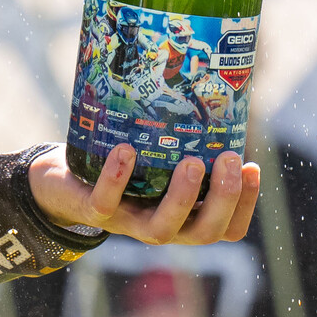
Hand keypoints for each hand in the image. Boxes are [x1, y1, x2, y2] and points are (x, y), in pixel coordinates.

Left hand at [27, 144, 261, 246]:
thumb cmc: (125, 164)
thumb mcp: (160, 155)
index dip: (245, 203)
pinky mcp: (95, 212)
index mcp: (186, 216)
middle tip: (228, 160)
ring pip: (160, 229)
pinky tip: (126, 151)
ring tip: (192, 161)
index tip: (251, 166)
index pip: (227, 226)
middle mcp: (163, 225)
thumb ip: (188, 138)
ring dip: (181, 197)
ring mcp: (129, 223)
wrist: (65, 181)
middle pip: (204, 232)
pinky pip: (106, 203)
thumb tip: (216, 84)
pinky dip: (117, 179)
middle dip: (223, 199)